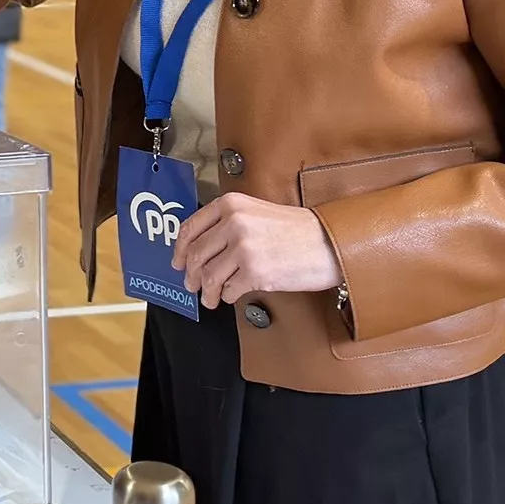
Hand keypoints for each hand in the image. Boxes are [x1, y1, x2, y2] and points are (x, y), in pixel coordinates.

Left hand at [170, 192, 342, 306]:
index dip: (179, 249)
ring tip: (210, 299)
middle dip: (191, 275)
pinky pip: (229, 290)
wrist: (328, 243)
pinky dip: (228, 296)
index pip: (191, 228)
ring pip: (209, 276)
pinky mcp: (255, 272)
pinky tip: (233, 295)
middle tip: (191, 285)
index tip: (176, 262)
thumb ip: (228, 223)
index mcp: (231, 205)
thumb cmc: (297, 230)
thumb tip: (202, 248)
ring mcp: (243, 248)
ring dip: (207, 292)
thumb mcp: (257, 212)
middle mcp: (234, 223)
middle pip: (196, 255)